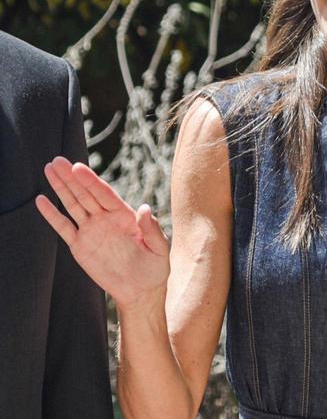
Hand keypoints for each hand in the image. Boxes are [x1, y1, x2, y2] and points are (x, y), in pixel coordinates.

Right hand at [36, 156, 170, 312]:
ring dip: (60, 188)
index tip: (77, 167)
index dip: (91, 181)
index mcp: (125, 216)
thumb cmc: (154, 267)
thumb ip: (152, 229)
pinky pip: (64, 228)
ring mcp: (92, 231)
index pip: (105, 194)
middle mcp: (106, 219)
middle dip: (71, 178)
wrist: (141, 290)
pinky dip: (52, 215)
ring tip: (49, 169)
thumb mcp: (159, 248)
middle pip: (86, 194)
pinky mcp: (80, 246)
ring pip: (73, 205)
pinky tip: (41, 201)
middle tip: (56, 160)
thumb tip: (145, 208)